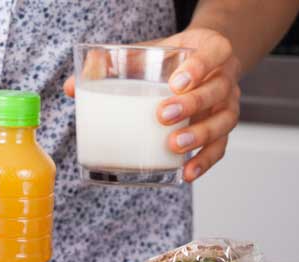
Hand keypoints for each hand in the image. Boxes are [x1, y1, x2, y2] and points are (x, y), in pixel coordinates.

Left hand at [64, 28, 240, 181]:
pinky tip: (186, 173)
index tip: (175, 82)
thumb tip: (71, 87)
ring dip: (199, 136)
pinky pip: (220, 148)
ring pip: (223, 122)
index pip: (213, 54)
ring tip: (174, 146)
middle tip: (162, 116)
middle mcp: (224, 79)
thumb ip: (112, 65)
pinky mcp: (222, 129)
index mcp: (212, 51)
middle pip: (216, 91)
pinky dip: (204, 162)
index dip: (198, 67)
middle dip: (191, 105)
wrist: (205, 64)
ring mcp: (227, 105)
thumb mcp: (148, 52)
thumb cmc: (172, 60)